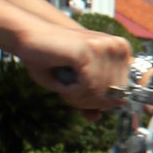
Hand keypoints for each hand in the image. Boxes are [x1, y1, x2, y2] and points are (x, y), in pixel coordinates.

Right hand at [15, 21, 131, 111]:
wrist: (28, 36)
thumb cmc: (51, 58)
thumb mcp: (73, 83)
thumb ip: (88, 99)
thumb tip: (96, 117)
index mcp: (121, 51)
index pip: (124, 93)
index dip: (101, 103)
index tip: (81, 98)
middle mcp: (118, 47)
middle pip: (115, 96)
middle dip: (89, 102)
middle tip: (69, 94)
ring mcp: (105, 46)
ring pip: (102, 93)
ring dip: (78, 99)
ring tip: (64, 88)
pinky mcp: (88, 49)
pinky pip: (89, 86)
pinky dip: (72, 94)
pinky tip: (62, 86)